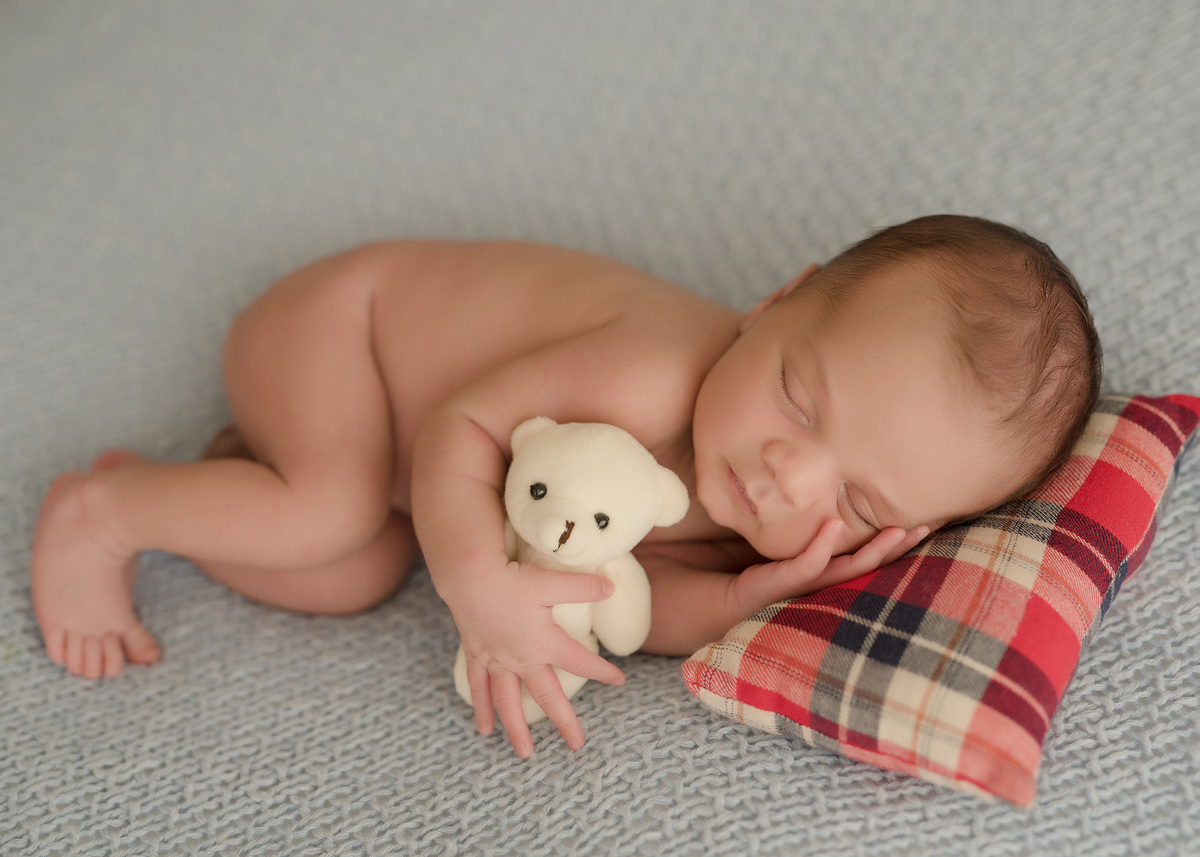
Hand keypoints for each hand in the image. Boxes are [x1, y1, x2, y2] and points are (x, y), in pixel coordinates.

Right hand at [448, 558, 624, 757]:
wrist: (468, 576)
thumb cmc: (512, 579)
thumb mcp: (552, 582)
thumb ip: (583, 587)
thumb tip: (611, 588)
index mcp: (544, 643)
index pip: (581, 663)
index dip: (602, 672)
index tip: (619, 681)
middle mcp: (522, 659)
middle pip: (547, 696)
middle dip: (565, 721)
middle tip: (577, 746)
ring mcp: (497, 661)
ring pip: (508, 702)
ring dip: (517, 729)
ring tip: (525, 752)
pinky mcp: (477, 656)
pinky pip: (479, 688)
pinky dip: (482, 709)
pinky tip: (484, 730)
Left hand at [731, 520, 929, 617]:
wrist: (730, 595)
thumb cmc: (767, 571)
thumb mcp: (799, 547)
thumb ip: (820, 533)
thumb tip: (839, 500)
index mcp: (836, 573)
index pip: (876, 558)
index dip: (902, 544)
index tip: (929, 524)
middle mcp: (830, 581)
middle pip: (874, 564)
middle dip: (902, 548)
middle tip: (928, 527)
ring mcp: (811, 582)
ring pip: (851, 567)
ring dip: (876, 550)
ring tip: (898, 530)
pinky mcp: (786, 579)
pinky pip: (809, 562)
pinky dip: (822, 544)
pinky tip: (834, 524)